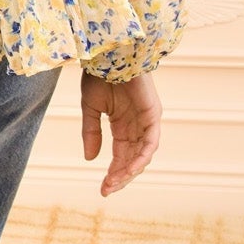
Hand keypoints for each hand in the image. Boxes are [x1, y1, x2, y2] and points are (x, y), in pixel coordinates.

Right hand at [80, 70, 161, 196]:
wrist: (108, 54)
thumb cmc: (100, 75)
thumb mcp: (90, 109)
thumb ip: (91, 133)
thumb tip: (90, 159)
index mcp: (123, 125)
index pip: (121, 155)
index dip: (113, 173)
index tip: (103, 189)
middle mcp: (137, 126)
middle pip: (132, 159)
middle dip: (120, 176)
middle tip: (107, 189)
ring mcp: (147, 121)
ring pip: (142, 154)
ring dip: (129, 170)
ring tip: (115, 182)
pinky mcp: (153, 115)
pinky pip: (150, 142)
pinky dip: (141, 157)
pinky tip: (129, 169)